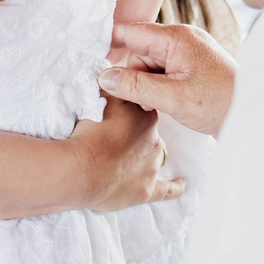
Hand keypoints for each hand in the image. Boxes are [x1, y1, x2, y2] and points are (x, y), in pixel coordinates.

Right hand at [69, 91, 182, 209]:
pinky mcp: (147, 189)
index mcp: (146, 117)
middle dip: (134, 135)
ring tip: (124, 158)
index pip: (144, 109)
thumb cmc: (91, 132)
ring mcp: (152, 166)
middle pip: (148, 134)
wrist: (82, 169)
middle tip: (113, 137)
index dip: (130, 111)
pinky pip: (168, 189)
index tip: (116, 115)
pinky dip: (175, 186)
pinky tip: (181, 183)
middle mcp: (154, 141)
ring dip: (143, 156)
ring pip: (154, 157)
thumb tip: (114, 73)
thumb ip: (113, 87)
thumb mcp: (102, 98)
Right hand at [100, 22, 235, 136]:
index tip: (93, 67)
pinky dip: (160, 87)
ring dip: (148, 85)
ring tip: (164, 104)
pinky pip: (164, 71)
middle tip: (147, 101)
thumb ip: (136, 85)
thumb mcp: (172, 97)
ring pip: (150, 65)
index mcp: (176, 37)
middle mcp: (181, 39)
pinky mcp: (192, 66)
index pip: (131, 33)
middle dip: (135, 76)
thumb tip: (103, 76)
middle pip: (139, 52)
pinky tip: (169, 102)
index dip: (111, 48)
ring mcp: (188, 52)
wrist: (255, 113)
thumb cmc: (219, 103)